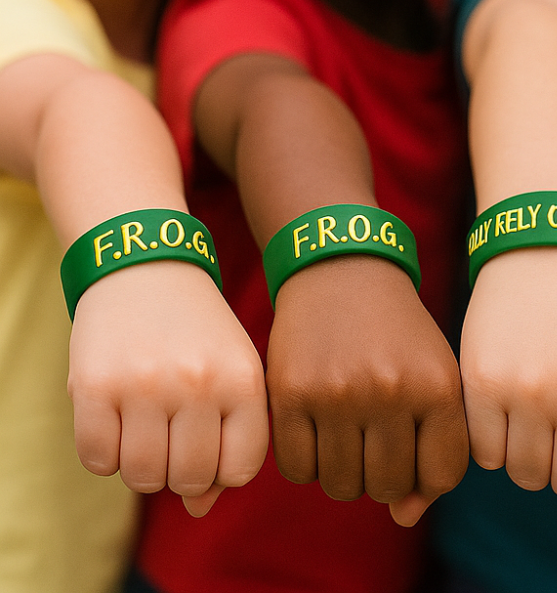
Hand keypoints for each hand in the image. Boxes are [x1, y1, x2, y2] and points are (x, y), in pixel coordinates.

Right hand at [69, 260, 268, 516]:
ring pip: (141, 476)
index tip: (209, 443)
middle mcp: (199, 383)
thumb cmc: (198, 331)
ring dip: (139, 462)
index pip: (240, 470)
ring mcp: (145, 384)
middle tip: (171, 433)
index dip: (221, 470)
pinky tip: (114, 417)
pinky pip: (97, 460)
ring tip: (144, 423)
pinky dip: (103, 451)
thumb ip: (231, 438)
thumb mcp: (233, 371)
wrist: (147, 265)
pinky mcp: (93, 385)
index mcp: (244, 379)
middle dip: (178, 469)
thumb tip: (200, 509)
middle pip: (188, 479)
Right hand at [266, 256, 467, 526]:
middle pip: (388, 486)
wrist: (343, 270)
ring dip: (344, 470)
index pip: (441, 476)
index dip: (426, 474)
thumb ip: (435, 445)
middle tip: (374, 439)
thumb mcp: (433, 373)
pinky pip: (298, 470)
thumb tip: (405, 517)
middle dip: (383, 474)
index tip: (412, 448)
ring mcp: (338, 393)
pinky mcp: (290, 392)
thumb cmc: (396, 332)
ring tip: (345, 432)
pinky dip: (307, 461)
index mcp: (437, 385)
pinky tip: (315, 428)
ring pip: (342, 484)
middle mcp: (390, 391)